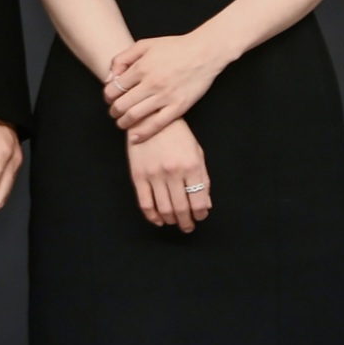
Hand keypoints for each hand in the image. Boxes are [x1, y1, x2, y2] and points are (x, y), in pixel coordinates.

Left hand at [104, 32, 230, 141]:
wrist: (204, 52)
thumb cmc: (173, 47)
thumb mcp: (143, 45)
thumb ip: (122, 59)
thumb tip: (109, 79)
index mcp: (141, 68)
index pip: (114, 89)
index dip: (107, 96)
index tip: (109, 99)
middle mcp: (151, 83)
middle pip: (122, 104)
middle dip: (113, 111)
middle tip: (114, 112)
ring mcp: (165, 96)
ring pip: (135, 116)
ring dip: (123, 122)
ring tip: (122, 123)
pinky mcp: (179, 107)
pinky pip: (157, 124)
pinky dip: (143, 133)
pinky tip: (135, 137)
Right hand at [127, 118, 210, 232]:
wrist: (149, 117)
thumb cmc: (177, 134)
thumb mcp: (196, 152)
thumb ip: (202, 178)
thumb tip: (205, 204)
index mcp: (191, 167)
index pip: (199, 202)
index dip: (200, 214)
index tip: (200, 217)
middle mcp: (173, 173)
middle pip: (181, 209)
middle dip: (186, 222)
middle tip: (188, 227)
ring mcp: (154, 175)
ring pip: (163, 209)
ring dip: (170, 220)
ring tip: (174, 222)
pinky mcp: (138, 175)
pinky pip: (144, 202)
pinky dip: (151, 216)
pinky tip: (157, 219)